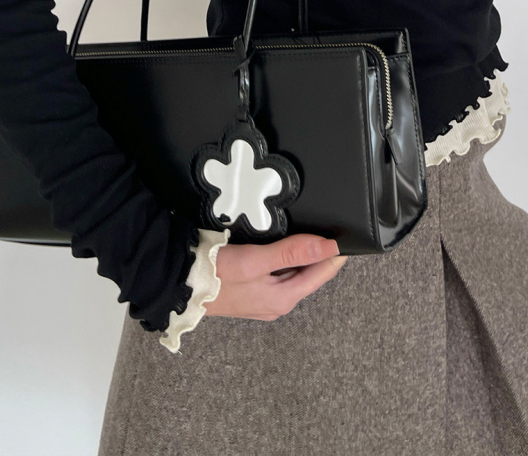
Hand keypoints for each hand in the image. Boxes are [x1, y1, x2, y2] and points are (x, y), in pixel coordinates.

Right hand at [205, 234, 347, 320]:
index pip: (322, 273)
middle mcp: (278, 302)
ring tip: (312, 230)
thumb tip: (327, 246)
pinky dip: (286, 258)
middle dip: (321, 252)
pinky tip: (283, 244)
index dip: (336, 253)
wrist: (178, 285)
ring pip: (294, 272)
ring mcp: (265, 298)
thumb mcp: (255, 260)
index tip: (349, 234)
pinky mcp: (253, 291)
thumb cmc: (215, 275)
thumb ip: (291, 252)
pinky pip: (279, 273)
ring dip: (303, 254)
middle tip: (332, 225)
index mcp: (283, 299)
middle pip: (310, 273)